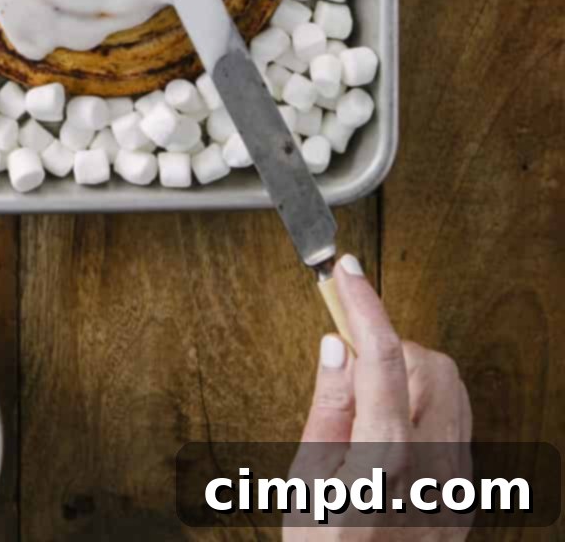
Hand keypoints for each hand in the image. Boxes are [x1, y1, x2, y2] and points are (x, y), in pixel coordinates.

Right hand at [287, 256, 472, 541]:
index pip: (381, 362)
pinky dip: (426, 406)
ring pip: (452, 389)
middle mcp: (430, 475)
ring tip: (369, 400)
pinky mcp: (467, 499)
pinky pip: (459, 424)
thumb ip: (326, 409)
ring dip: (411, 373)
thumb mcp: (303, 484)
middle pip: (430, 366)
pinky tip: (393, 429)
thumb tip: (337, 344)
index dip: (363, 306)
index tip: (346, 271)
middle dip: (390, 345)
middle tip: (350, 359)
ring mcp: (456, 490)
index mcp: (381, 467)